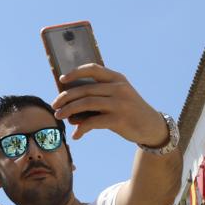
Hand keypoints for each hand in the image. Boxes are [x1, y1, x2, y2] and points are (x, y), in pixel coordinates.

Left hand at [52, 64, 166, 143]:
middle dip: (66, 97)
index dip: (75, 72)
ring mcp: (119, 103)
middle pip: (85, 89)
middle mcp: (118, 88)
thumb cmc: (127, 110)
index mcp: (117, 78)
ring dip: (69, 110)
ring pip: (86, 103)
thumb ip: (98, 96)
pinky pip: (93, 122)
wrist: (150, 126)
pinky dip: (81, 128)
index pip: (93, 69)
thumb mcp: (118, 96)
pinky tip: (76, 135)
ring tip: (59, 116)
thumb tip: (68, 105)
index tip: (62, 79)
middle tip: (54, 106)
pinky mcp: (118, 119)